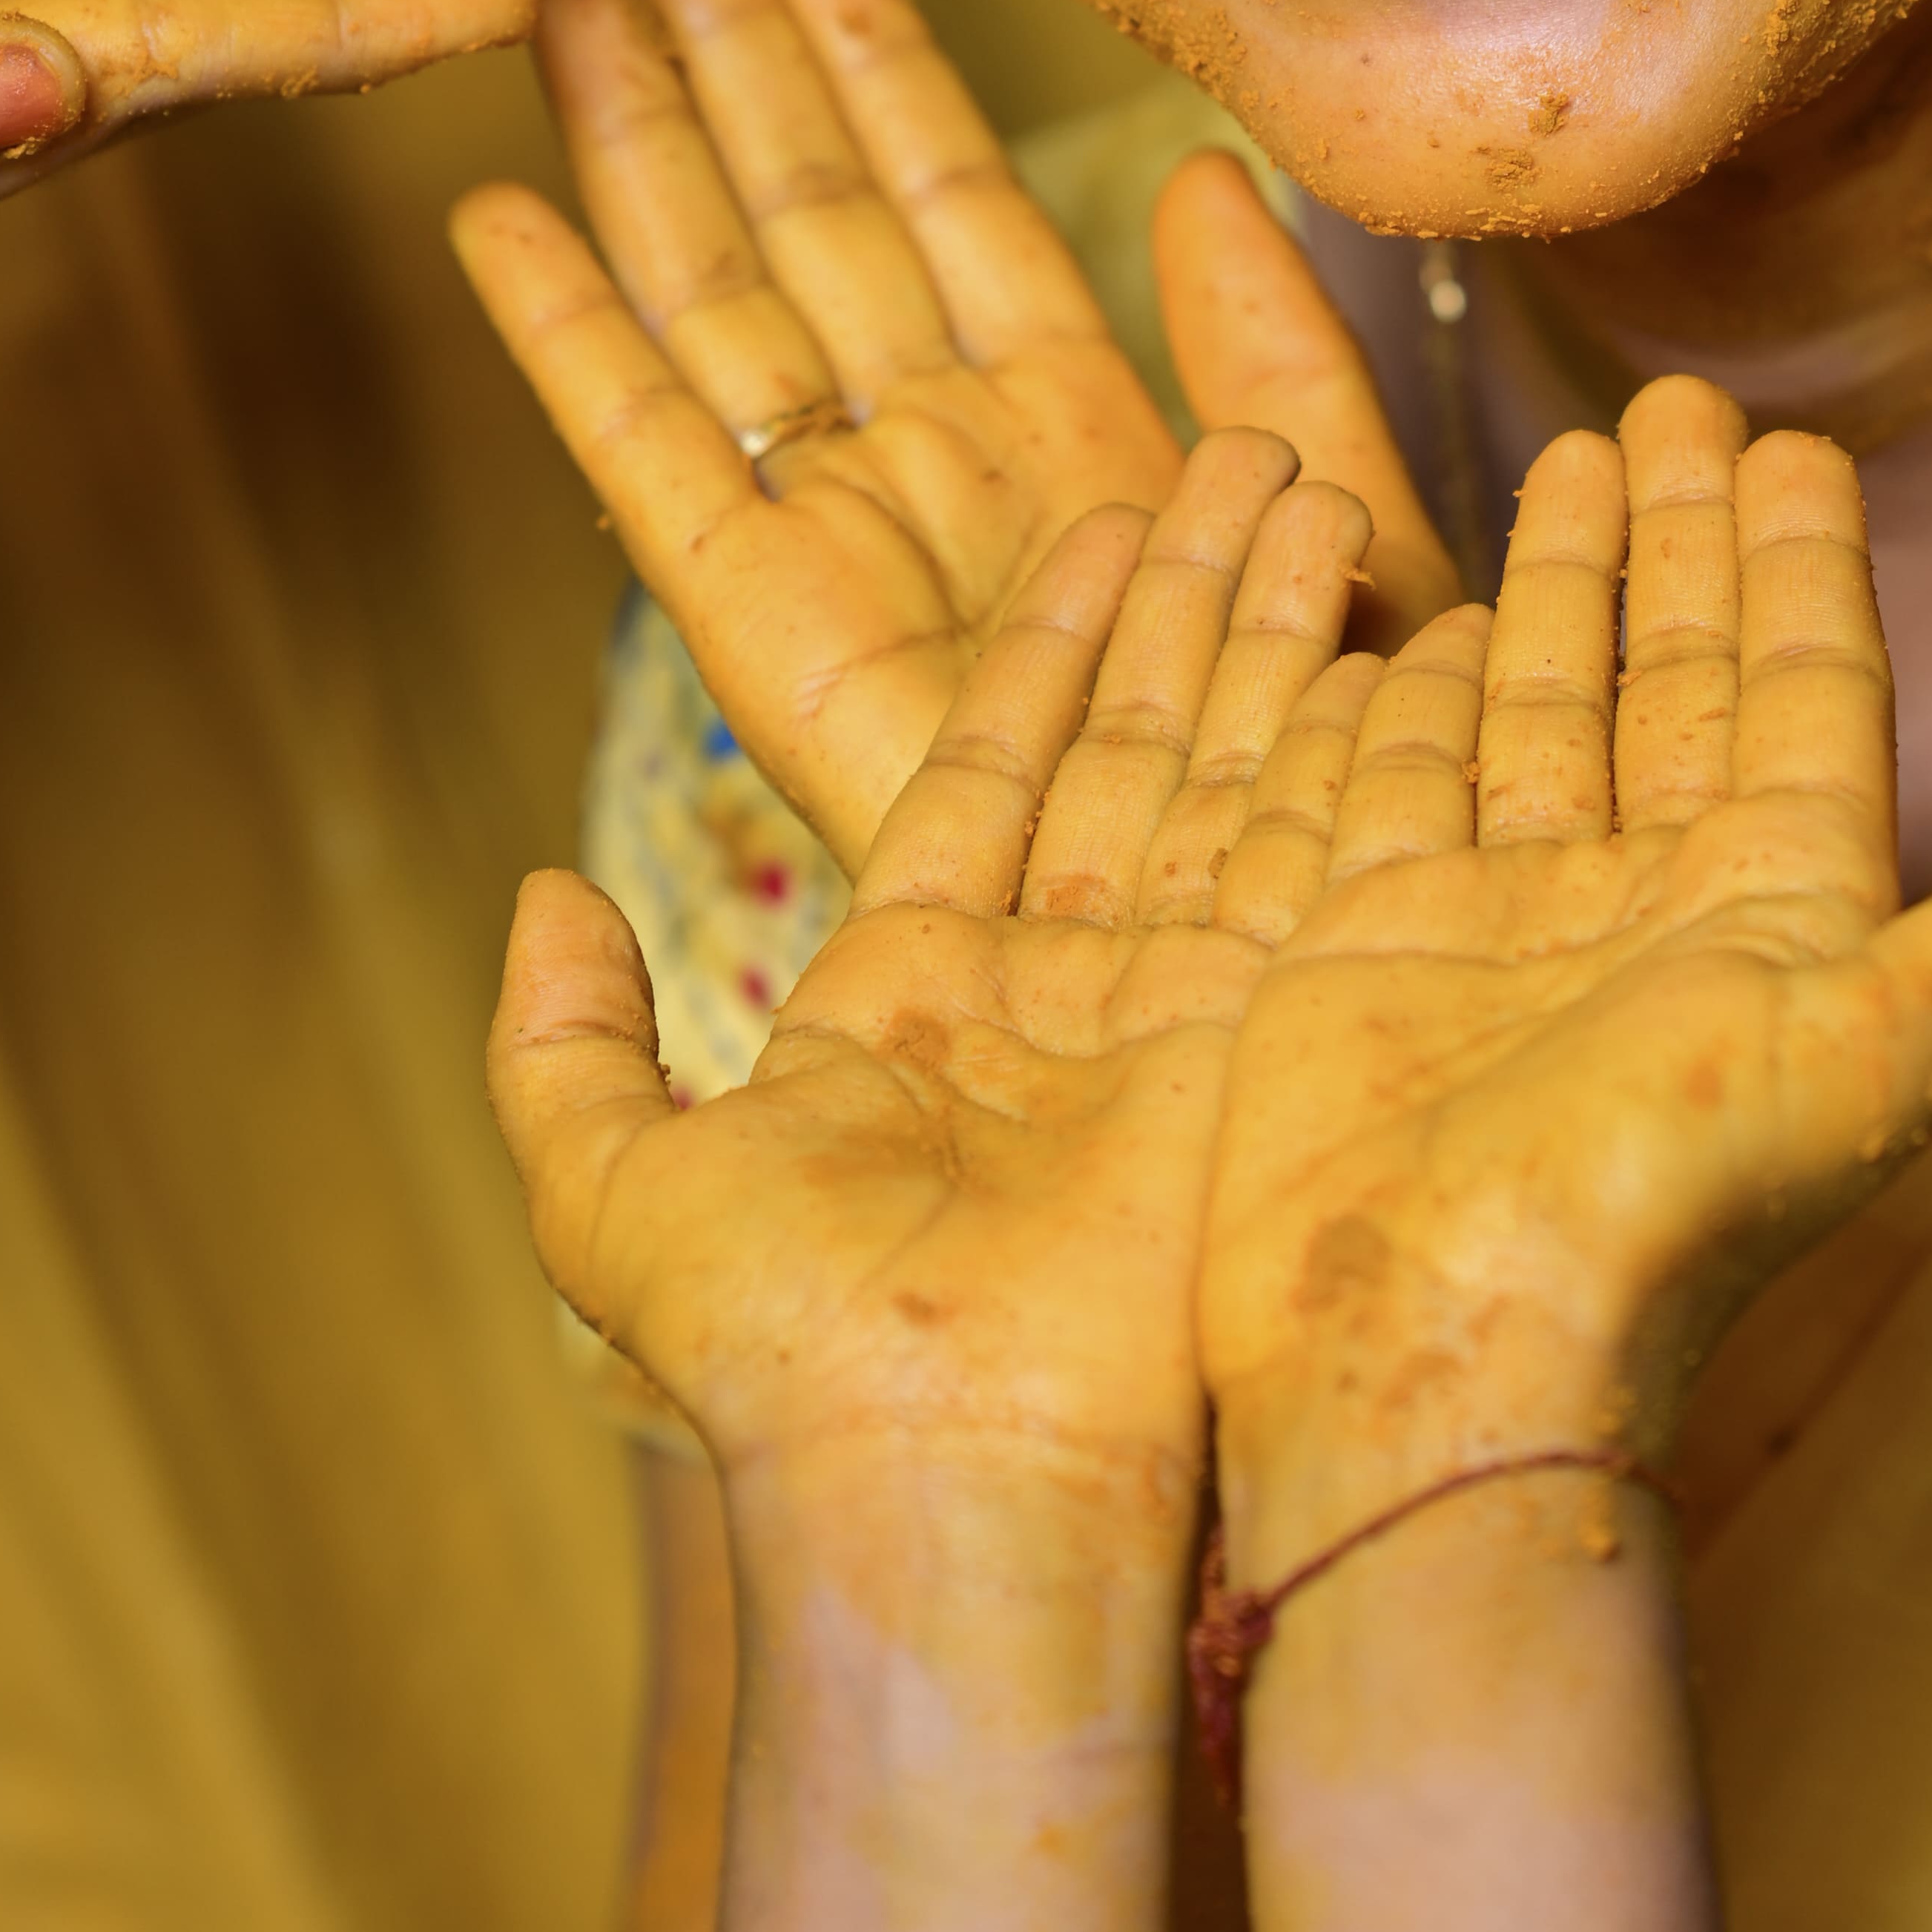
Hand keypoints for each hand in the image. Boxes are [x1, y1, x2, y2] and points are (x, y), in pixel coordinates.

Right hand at [450, 0, 1459, 868]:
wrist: (1300, 968)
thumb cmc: (1365, 783)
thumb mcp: (1360, 532)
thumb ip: (1280, 362)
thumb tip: (1200, 181)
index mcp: (1078, 430)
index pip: (937, 195)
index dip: (857, 58)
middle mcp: (943, 466)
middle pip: (801, 213)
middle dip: (715, 50)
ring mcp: (849, 544)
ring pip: (716, 297)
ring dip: (633, 137)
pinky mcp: (774, 646)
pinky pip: (660, 469)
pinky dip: (572, 344)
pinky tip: (498, 218)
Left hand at [489, 437, 1375, 1503]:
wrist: (936, 1478)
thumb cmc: (776, 1357)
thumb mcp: (610, 1187)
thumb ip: (566, 1042)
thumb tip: (540, 899)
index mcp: (911, 999)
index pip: (995, 770)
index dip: (1049, 644)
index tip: (1105, 519)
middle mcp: (1056, 993)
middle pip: (1134, 745)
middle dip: (1189, 597)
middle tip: (1242, 453)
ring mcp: (1173, 1017)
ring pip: (1232, 773)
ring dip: (1275, 627)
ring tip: (1311, 482)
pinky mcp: (1267, 1049)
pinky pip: (1314, 862)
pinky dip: (1353, 742)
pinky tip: (1391, 627)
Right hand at [1200, 376, 1931, 1550]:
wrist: (1442, 1346)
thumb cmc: (1669, 1206)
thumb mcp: (1883, 1050)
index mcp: (1778, 911)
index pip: (1804, 693)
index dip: (1799, 568)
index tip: (1791, 444)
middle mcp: (1651, 902)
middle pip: (1675, 674)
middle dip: (1679, 537)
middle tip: (1673, 399)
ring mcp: (1507, 918)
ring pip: (1546, 702)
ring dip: (1563, 579)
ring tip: (1570, 448)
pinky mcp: (1373, 938)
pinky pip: (1407, 772)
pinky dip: (1425, 683)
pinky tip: (1435, 601)